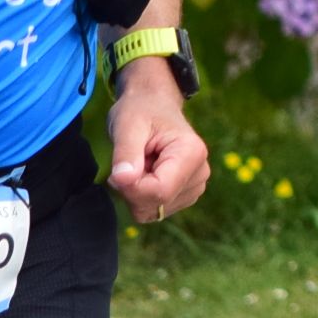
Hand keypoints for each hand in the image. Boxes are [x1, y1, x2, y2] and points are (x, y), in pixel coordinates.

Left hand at [106, 68, 208, 224]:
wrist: (153, 106)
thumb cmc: (140, 112)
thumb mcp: (127, 126)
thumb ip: (126, 153)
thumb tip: (122, 180)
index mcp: (192, 154)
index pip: (159, 191)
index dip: (130, 188)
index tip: (116, 171)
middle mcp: (201, 173)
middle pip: (157, 204)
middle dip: (132, 190)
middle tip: (128, 164)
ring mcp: (196, 186)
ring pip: (154, 211)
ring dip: (136, 193)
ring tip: (139, 165)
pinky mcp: (186, 194)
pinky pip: (155, 211)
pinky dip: (141, 197)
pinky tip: (144, 174)